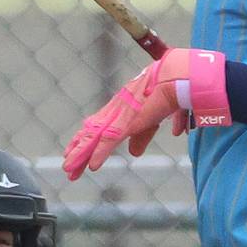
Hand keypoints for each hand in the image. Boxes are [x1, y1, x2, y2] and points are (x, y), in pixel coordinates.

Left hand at [63, 48, 230, 180]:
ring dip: (83, 153)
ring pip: (96, 136)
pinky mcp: (129, 119)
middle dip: (80, 148)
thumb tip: (135, 153)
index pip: (100, 122)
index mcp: (124, 104)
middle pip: (93, 130)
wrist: (179, 76)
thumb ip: (143, 135)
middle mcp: (118, 107)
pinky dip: (100, 153)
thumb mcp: (156, 117)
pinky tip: (93, 166)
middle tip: (68, 165)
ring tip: (70, 169)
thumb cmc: (171, 89)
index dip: (87, 136)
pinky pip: (110, 139)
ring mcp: (121, 112)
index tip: (74, 147)